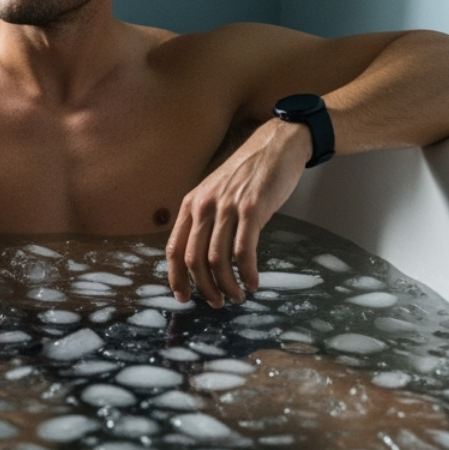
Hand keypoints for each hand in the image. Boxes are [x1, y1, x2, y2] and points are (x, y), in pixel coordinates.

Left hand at [166, 119, 310, 306]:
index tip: (183, 297)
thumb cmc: (247, 174)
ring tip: (236, 296)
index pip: (174, 249)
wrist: (275, 147)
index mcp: (191, 204)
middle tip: (217, 302)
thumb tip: (200, 258)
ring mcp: (227, 208)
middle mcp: (204, 207)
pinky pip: (244, 251)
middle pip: (194, 260)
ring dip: (226, 285)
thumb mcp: (215, 194)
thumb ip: (205, 220)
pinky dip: (247, 273)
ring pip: (217, 260)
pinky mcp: (251, 210)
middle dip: (204, 288)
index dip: (176, 277)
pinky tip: (253, 283)